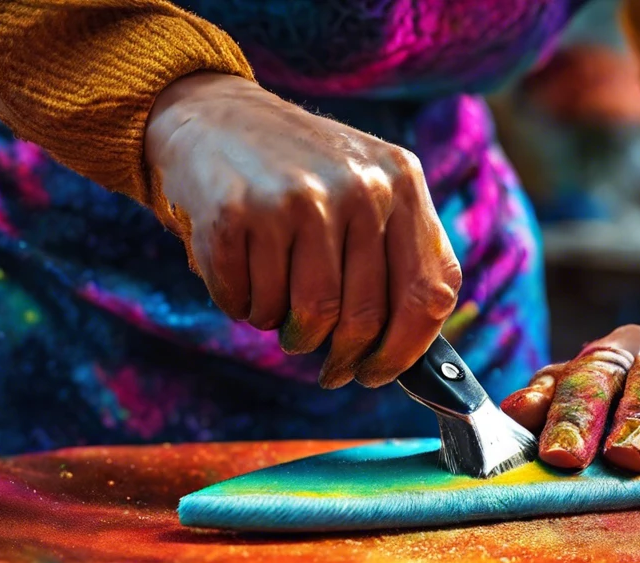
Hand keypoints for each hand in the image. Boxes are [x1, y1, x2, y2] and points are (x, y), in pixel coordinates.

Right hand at [144, 72, 461, 388]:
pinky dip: (242, 307)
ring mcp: (295, 199)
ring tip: (278, 305)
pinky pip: (247, 304)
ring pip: (305, 319)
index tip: (379, 372)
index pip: (429, 293)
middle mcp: (357, 187)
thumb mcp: (368, 188)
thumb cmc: (300, 172)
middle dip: (342, 358)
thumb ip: (400, 254)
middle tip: (328, 365)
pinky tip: (241, 275)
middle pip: (362, 319)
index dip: (405, 350)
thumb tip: (413, 352)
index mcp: (400, 182)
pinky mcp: (235, 213)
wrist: (211, 114)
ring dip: (289, 333)